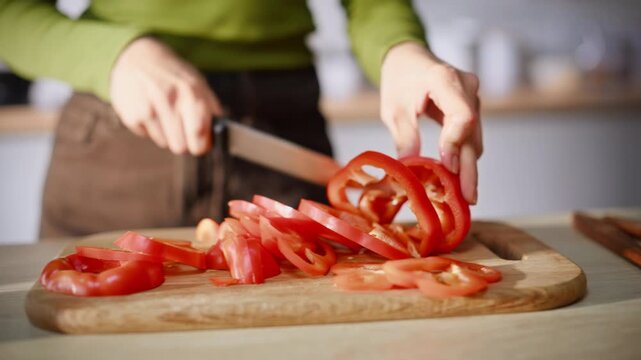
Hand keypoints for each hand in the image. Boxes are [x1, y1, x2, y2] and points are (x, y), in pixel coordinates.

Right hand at [110, 37, 221, 154]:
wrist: (137, 56)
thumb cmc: (174, 74)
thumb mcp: (198, 83)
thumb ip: (212, 109)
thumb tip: (220, 134)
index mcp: (192, 93)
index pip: (199, 136)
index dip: (202, 145)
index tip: (201, 143)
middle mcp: (169, 100)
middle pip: (181, 147)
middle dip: (183, 142)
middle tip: (181, 129)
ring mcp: (147, 108)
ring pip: (164, 143)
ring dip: (166, 134)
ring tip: (163, 113)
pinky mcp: (131, 115)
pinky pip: (146, 136)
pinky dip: (150, 128)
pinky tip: (149, 110)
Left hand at [380, 42, 481, 203]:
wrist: (408, 59)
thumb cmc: (399, 80)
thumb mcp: (393, 110)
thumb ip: (404, 136)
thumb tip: (410, 169)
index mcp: (444, 79)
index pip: (462, 116)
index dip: (455, 144)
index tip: (446, 167)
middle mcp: (466, 86)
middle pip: (473, 132)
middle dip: (469, 168)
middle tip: (467, 199)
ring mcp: (472, 96)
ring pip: (475, 137)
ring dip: (467, 165)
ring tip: (461, 195)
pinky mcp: (472, 106)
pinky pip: (472, 135)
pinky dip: (464, 155)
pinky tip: (458, 178)